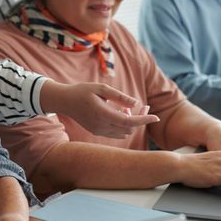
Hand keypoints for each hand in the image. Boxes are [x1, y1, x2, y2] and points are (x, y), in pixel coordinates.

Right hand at [40, 80, 158, 138]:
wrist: (64, 101)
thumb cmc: (82, 91)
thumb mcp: (101, 89)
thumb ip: (119, 97)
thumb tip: (136, 103)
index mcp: (102, 114)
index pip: (129, 122)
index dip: (144, 120)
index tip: (156, 118)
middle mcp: (101, 126)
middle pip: (129, 127)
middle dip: (140, 118)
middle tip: (145, 106)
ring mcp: (99, 131)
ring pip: (124, 131)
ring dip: (131, 122)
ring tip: (128, 107)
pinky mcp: (97, 132)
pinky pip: (116, 132)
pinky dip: (123, 124)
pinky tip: (120, 112)